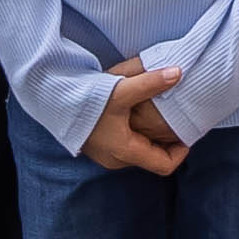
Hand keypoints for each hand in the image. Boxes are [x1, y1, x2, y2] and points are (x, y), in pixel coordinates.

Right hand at [86, 57, 190, 176]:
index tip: (186, 132)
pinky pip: (126, 145)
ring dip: (151, 137)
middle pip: (153, 158)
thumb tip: (178, 72)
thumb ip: (151, 82)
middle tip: (176, 121)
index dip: (181, 151)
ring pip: (140, 151)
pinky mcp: (98, 146)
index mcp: (125, 151)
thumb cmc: (84, 99)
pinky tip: (137, 114)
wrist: (51, 100)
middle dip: (167, 142)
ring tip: (159, 116)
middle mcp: (116, 159)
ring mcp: (106, 154)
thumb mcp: (121, 90)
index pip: (165, 165)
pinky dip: (137, 133)